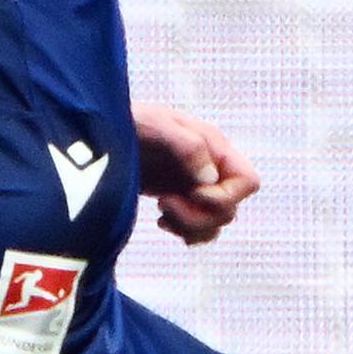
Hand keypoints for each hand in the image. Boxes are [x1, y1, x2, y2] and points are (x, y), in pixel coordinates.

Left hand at [131, 102, 258, 244]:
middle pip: (230, 210)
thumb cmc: (132, 121)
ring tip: (162, 209)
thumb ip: (189, 148)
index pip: (248, 182)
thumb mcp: (159, 125)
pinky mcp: (179, 201)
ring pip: (215, 224)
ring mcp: (195, 187)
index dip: (225, 196)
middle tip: (165, 202)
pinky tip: (161, 221)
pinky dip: (184, 232)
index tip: (193, 192)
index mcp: (214, 148)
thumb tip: (210, 179)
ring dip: (190, 227)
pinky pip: (198, 230)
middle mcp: (210, 170)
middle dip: (199, 215)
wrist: (104, 131)